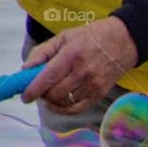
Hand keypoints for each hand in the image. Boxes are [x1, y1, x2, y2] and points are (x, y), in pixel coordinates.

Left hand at [21, 17, 138, 113]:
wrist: (122, 42)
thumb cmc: (90, 37)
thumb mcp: (64, 37)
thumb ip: (43, 52)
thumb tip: (26, 68)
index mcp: (71, 55)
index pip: (48, 77)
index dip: (34, 89)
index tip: (25, 96)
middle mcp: (83, 72)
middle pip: (55, 92)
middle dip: (43, 94)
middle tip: (38, 90)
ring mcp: (93, 85)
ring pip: (65, 101)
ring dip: (53, 100)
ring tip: (50, 93)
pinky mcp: (100, 93)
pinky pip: (78, 108)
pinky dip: (65, 108)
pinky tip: (58, 104)